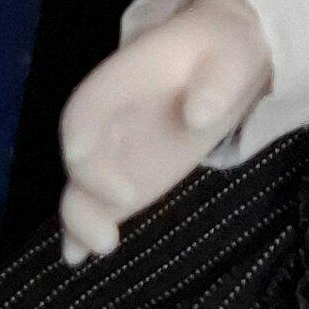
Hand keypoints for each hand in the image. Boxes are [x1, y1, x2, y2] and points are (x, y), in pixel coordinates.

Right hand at [57, 0, 272, 265]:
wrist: (230, 59)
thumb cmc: (223, 51)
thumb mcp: (230, 55)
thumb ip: (215, 84)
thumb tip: (199, 116)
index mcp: (117, 83)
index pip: (82, 115)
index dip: (85, 150)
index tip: (115, 188)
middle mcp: (106, 120)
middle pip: (77, 158)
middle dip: (85, 195)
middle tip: (111, 233)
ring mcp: (115, 150)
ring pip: (82, 186)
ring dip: (79, 220)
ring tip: (88, 253)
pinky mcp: (129, 175)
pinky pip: (99, 202)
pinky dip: (86, 227)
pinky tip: (80, 256)